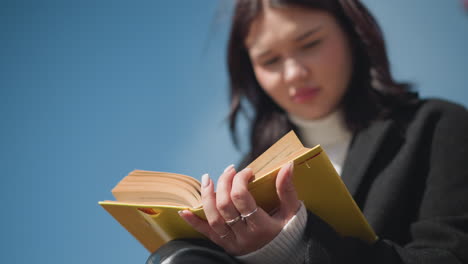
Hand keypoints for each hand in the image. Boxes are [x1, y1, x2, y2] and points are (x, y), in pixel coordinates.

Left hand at [178, 162, 299, 255]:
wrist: (284, 257)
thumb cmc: (288, 231)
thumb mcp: (292, 211)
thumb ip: (287, 189)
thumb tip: (287, 166)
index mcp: (262, 226)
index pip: (242, 198)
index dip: (240, 180)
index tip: (247, 171)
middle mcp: (244, 235)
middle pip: (225, 205)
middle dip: (224, 183)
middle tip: (229, 170)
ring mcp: (233, 241)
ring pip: (213, 218)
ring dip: (207, 197)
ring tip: (207, 179)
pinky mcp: (225, 245)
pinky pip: (206, 233)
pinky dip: (194, 222)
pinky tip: (184, 211)